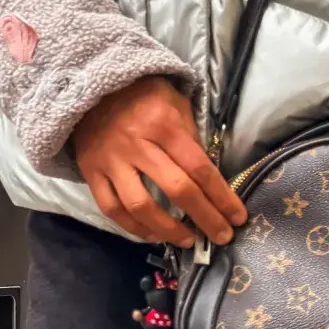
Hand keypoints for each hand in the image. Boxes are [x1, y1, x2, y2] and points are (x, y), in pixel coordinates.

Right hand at [71, 76, 247, 247]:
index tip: (237, 217)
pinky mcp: (90, 172)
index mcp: (164, 125)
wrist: (90, 87)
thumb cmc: (141, 94)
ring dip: (167, 229)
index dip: (221, 196)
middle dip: (204, 217)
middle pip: (176, 190)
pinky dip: (132, 227)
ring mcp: (111, 161)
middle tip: (220, 237)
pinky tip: (151, 235)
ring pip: (140, 205)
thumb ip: (190, 136)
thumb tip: (205, 175)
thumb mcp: (175, 103)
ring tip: (186, 241)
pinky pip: (111, 207)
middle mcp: (137, 146)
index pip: (199, 168)